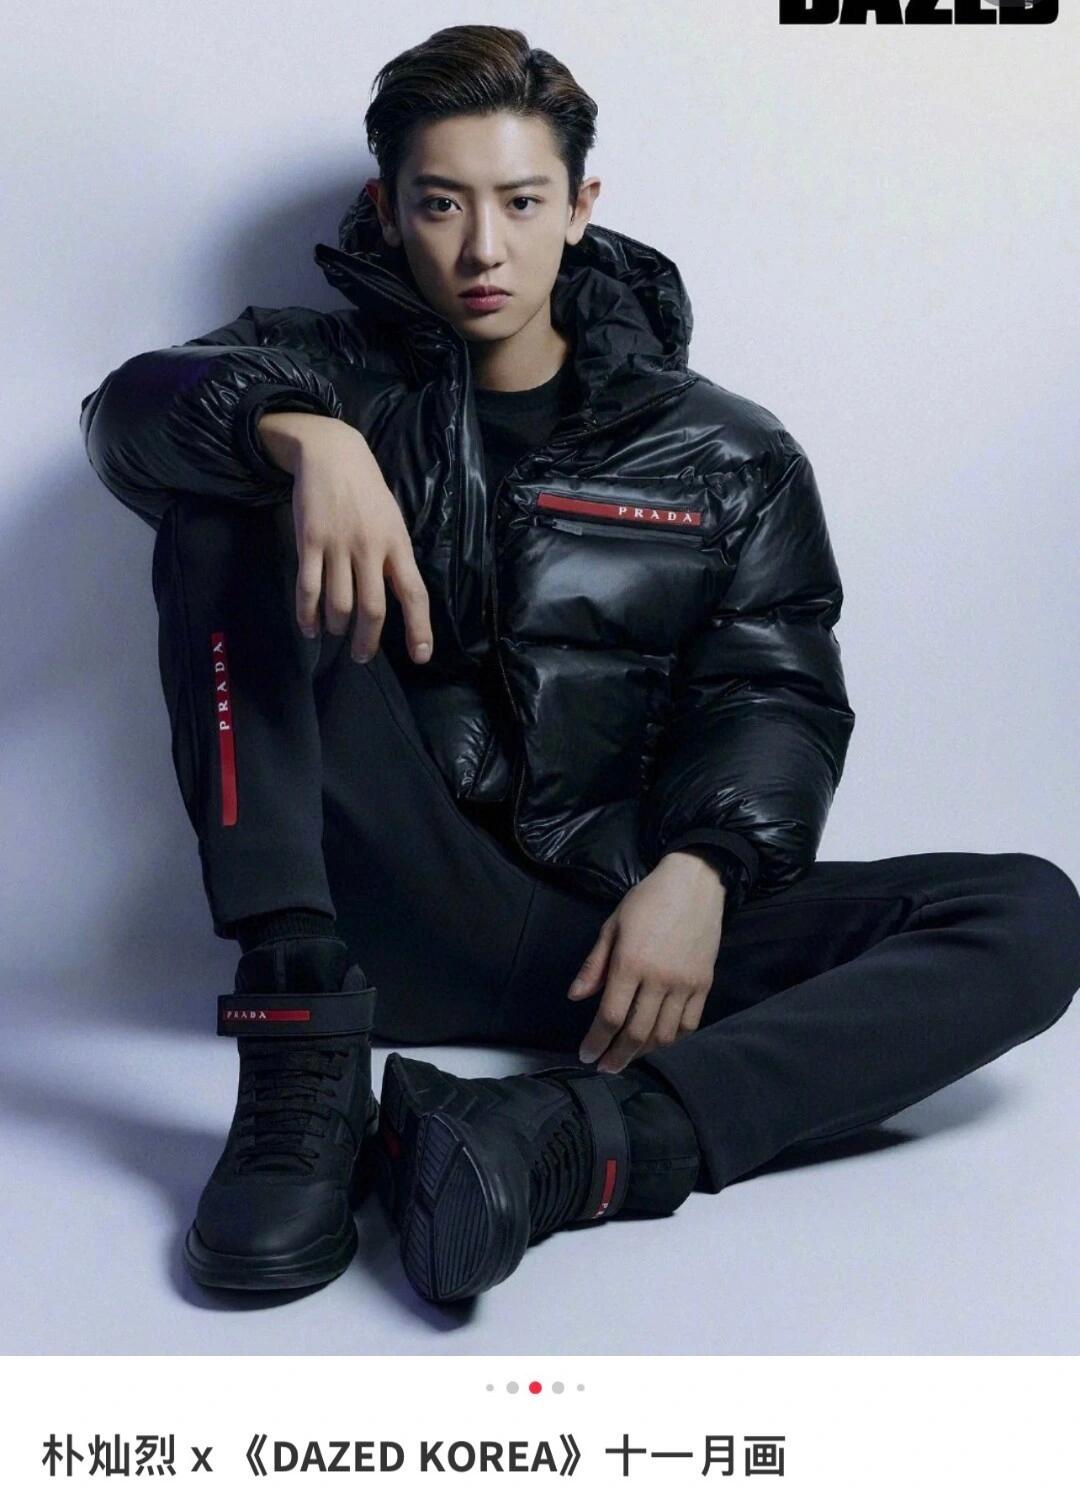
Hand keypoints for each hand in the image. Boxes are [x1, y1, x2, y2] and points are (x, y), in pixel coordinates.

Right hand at [258, 411, 433, 665]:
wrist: (332, 454)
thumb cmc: (367, 491)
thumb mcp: (392, 520)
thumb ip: (395, 558)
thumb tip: (400, 599)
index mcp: (398, 544)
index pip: (414, 593)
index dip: (419, 628)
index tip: (420, 656)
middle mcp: (371, 548)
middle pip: (373, 608)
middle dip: (367, 640)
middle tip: (361, 655)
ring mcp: (338, 545)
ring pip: (339, 603)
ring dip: (336, 627)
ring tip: (335, 633)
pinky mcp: (309, 541)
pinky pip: (309, 588)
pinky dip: (308, 615)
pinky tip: (310, 628)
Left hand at [568, 851, 726, 1071]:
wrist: (695, 884)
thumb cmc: (647, 900)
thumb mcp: (612, 925)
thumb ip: (594, 964)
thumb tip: (575, 997)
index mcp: (631, 963)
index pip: (610, 1016)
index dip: (596, 1041)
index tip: (586, 1055)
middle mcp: (659, 979)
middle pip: (636, 1033)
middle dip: (617, 1057)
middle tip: (605, 1067)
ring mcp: (685, 984)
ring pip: (665, 1034)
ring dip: (644, 1052)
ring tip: (629, 1055)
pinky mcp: (704, 984)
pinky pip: (689, 1024)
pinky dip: (673, 1039)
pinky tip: (659, 1040)